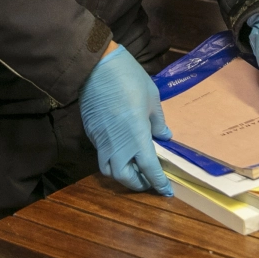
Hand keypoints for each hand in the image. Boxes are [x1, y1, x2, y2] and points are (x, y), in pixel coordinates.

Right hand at [79, 45, 173, 195]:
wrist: (97, 67)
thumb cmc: (130, 79)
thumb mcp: (152, 99)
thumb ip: (158, 122)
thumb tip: (164, 137)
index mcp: (137, 137)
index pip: (150, 169)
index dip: (159, 183)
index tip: (166, 191)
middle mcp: (118, 145)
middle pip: (125, 177)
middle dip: (137, 184)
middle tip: (148, 180)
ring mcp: (101, 141)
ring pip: (109, 170)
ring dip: (122, 175)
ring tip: (134, 168)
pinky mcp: (92, 133)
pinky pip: (101, 155)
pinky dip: (112, 160)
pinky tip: (121, 151)